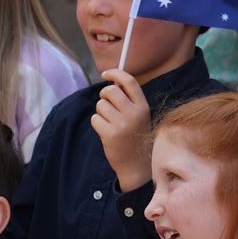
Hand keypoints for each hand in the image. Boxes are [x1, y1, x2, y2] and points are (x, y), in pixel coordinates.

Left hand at [90, 69, 152, 191]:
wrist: (136, 165)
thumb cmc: (135, 137)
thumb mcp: (139, 117)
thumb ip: (129, 100)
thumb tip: (112, 82)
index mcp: (143, 106)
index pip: (128, 81)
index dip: (115, 73)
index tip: (105, 73)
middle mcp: (134, 113)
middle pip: (110, 91)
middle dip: (104, 95)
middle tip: (106, 104)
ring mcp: (122, 124)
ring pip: (100, 105)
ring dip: (100, 112)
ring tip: (109, 122)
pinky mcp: (110, 134)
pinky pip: (95, 119)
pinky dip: (97, 123)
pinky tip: (105, 132)